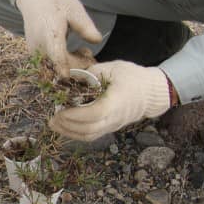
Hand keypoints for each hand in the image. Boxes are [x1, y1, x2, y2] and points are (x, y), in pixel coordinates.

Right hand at [15, 0, 101, 74]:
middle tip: (90, 55)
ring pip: (54, 68)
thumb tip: (98, 40)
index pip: (56, 55)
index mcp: (50, 33)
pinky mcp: (35, 55)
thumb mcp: (75, 10)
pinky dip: (62, 64)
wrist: (34, 0)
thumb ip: (85, 27)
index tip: (68, 77)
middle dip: (77, 67)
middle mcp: (40, 45)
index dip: (63, 67)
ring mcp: (36, 52)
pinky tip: (72, 53)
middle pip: (58, 66)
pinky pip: (49, 65)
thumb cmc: (56, 3)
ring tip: (82, 51)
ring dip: (70, 66)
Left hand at [49, 61, 172, 141]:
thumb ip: (91, 73)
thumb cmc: (132, 77)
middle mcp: (115, 117)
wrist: (152, 92)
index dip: (76, 114)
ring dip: (69, 131)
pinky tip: (65, 126)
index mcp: (117, 101)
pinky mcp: (110, 128)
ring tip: (54, 123)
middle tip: (52, 116)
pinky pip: (92, 135)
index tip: (61, 109)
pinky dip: (76, 133)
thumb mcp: (112, 68)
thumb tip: (68, 76)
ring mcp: (113, 125)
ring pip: (89, 135)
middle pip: (89, 129)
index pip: (95, 114)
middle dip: (68, 125)